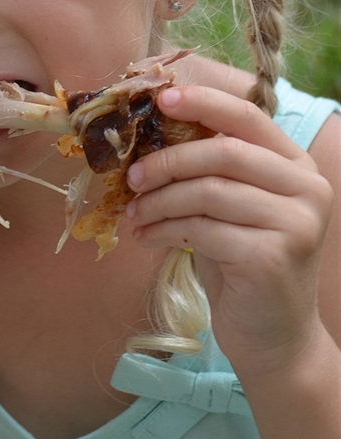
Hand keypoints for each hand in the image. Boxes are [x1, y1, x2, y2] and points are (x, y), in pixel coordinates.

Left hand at [125, 85, 333, 375]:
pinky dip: (165, 229)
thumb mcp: (230, 207)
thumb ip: (210, 169)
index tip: (161, 99)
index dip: (203, 102)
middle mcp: (306, 188)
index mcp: (296, 166)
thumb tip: (152, 132)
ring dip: (160, 200)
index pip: (248, 117)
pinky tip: (147, 237)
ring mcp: (295, 223)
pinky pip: (203, 228)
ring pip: (208, 191)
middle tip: (132, 176)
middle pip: (224, 152)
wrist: (274, 339)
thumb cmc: (243, 263)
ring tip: (134, 214)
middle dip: (168, 161)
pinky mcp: (272, 256)